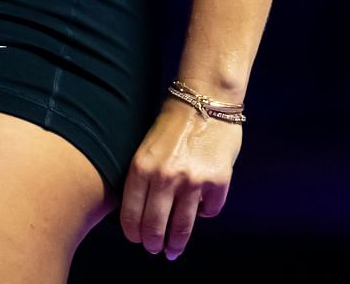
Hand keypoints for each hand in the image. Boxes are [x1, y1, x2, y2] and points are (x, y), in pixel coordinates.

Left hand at [119, 97, 240, 259]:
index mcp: (142, 167)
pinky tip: (201, 207)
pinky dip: (205, 212)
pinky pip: (209, 211)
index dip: (134, 233)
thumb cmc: (173, 123)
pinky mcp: (217, 181)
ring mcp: (193, 180)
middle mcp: (165, 177)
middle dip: (154, 243)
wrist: (206, 100)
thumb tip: (142, 213)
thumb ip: (144, 177)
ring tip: (175, 248)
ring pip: (182, 227)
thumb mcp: (146, 147)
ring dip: (177, 242)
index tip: (137, 240)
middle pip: (156, 226)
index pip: (132, 214)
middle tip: (156, 249)